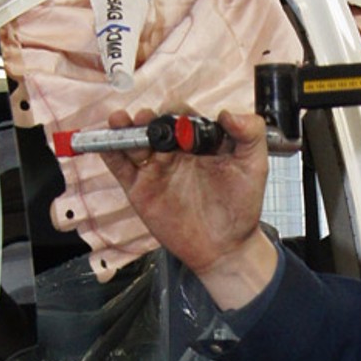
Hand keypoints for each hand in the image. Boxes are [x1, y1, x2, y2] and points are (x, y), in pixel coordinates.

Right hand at [103, 105, 278, 309]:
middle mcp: (174, 152)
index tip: (182, 126)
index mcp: (198, 141)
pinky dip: (109, 152)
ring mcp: (155, 170)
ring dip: (124, 127)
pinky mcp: (140, 190)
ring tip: (121, 121)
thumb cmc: (241, 208)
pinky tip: (106, 142)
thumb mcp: (254, 166)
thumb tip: (229, 113)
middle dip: (147, 117)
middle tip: (147, 120)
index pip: (181, 115)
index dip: (178, 113)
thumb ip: (250, 134)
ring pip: (133, 141)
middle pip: (153, 124)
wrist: (227, 248)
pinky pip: (119, 166)